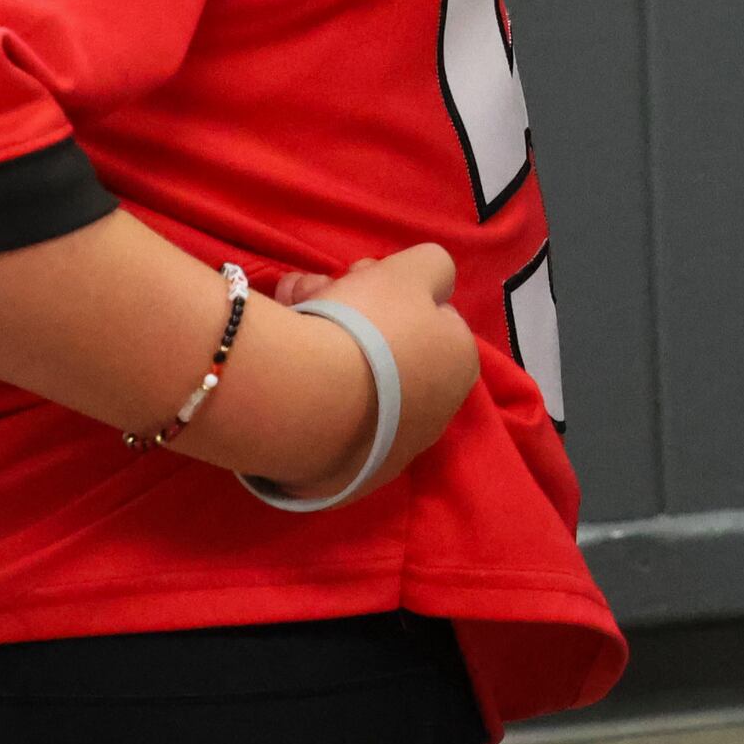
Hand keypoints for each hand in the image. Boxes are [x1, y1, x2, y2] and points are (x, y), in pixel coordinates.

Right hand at [269, 243, 481, 502]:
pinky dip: (306, 392)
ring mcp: (384, 451)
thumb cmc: (373, 324)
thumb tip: (430, 282)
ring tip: (289, 315)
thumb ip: (435, 267)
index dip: (394, 291)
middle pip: (390, 348)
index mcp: (459, 367)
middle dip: (353, 312)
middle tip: (314, 292)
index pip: (431, 316)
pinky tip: (284, 367)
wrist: (305, 400)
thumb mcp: (419, 266)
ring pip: (353, 381)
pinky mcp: (338, 477)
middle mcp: (432, 416)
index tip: (358, 277)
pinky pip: (323, 420)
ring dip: (323, 345)